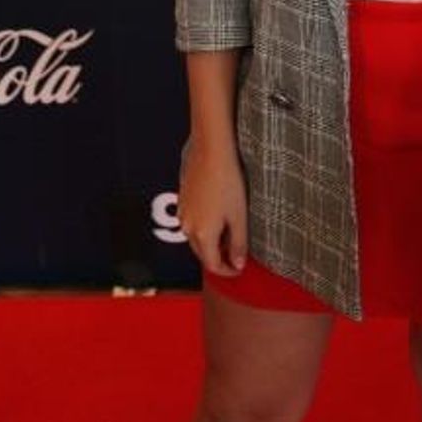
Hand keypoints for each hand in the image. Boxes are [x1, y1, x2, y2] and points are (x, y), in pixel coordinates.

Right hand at [177, 141, 248, 276]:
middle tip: (237, 252)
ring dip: (212, 241)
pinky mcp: (182, 199)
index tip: (239, 268)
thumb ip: (239, 244)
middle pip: (202, 253)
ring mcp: (183, 213)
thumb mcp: (239, 216)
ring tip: (230, 230)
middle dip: (219, 257)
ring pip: (196, 237)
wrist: (211, 151)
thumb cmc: (227, 181)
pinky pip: (192, 221)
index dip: (228, 271)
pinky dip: (204, 226)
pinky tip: (218, 213)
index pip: (213, 265)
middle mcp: (187, 227)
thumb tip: (238, 264)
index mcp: (202, 235)